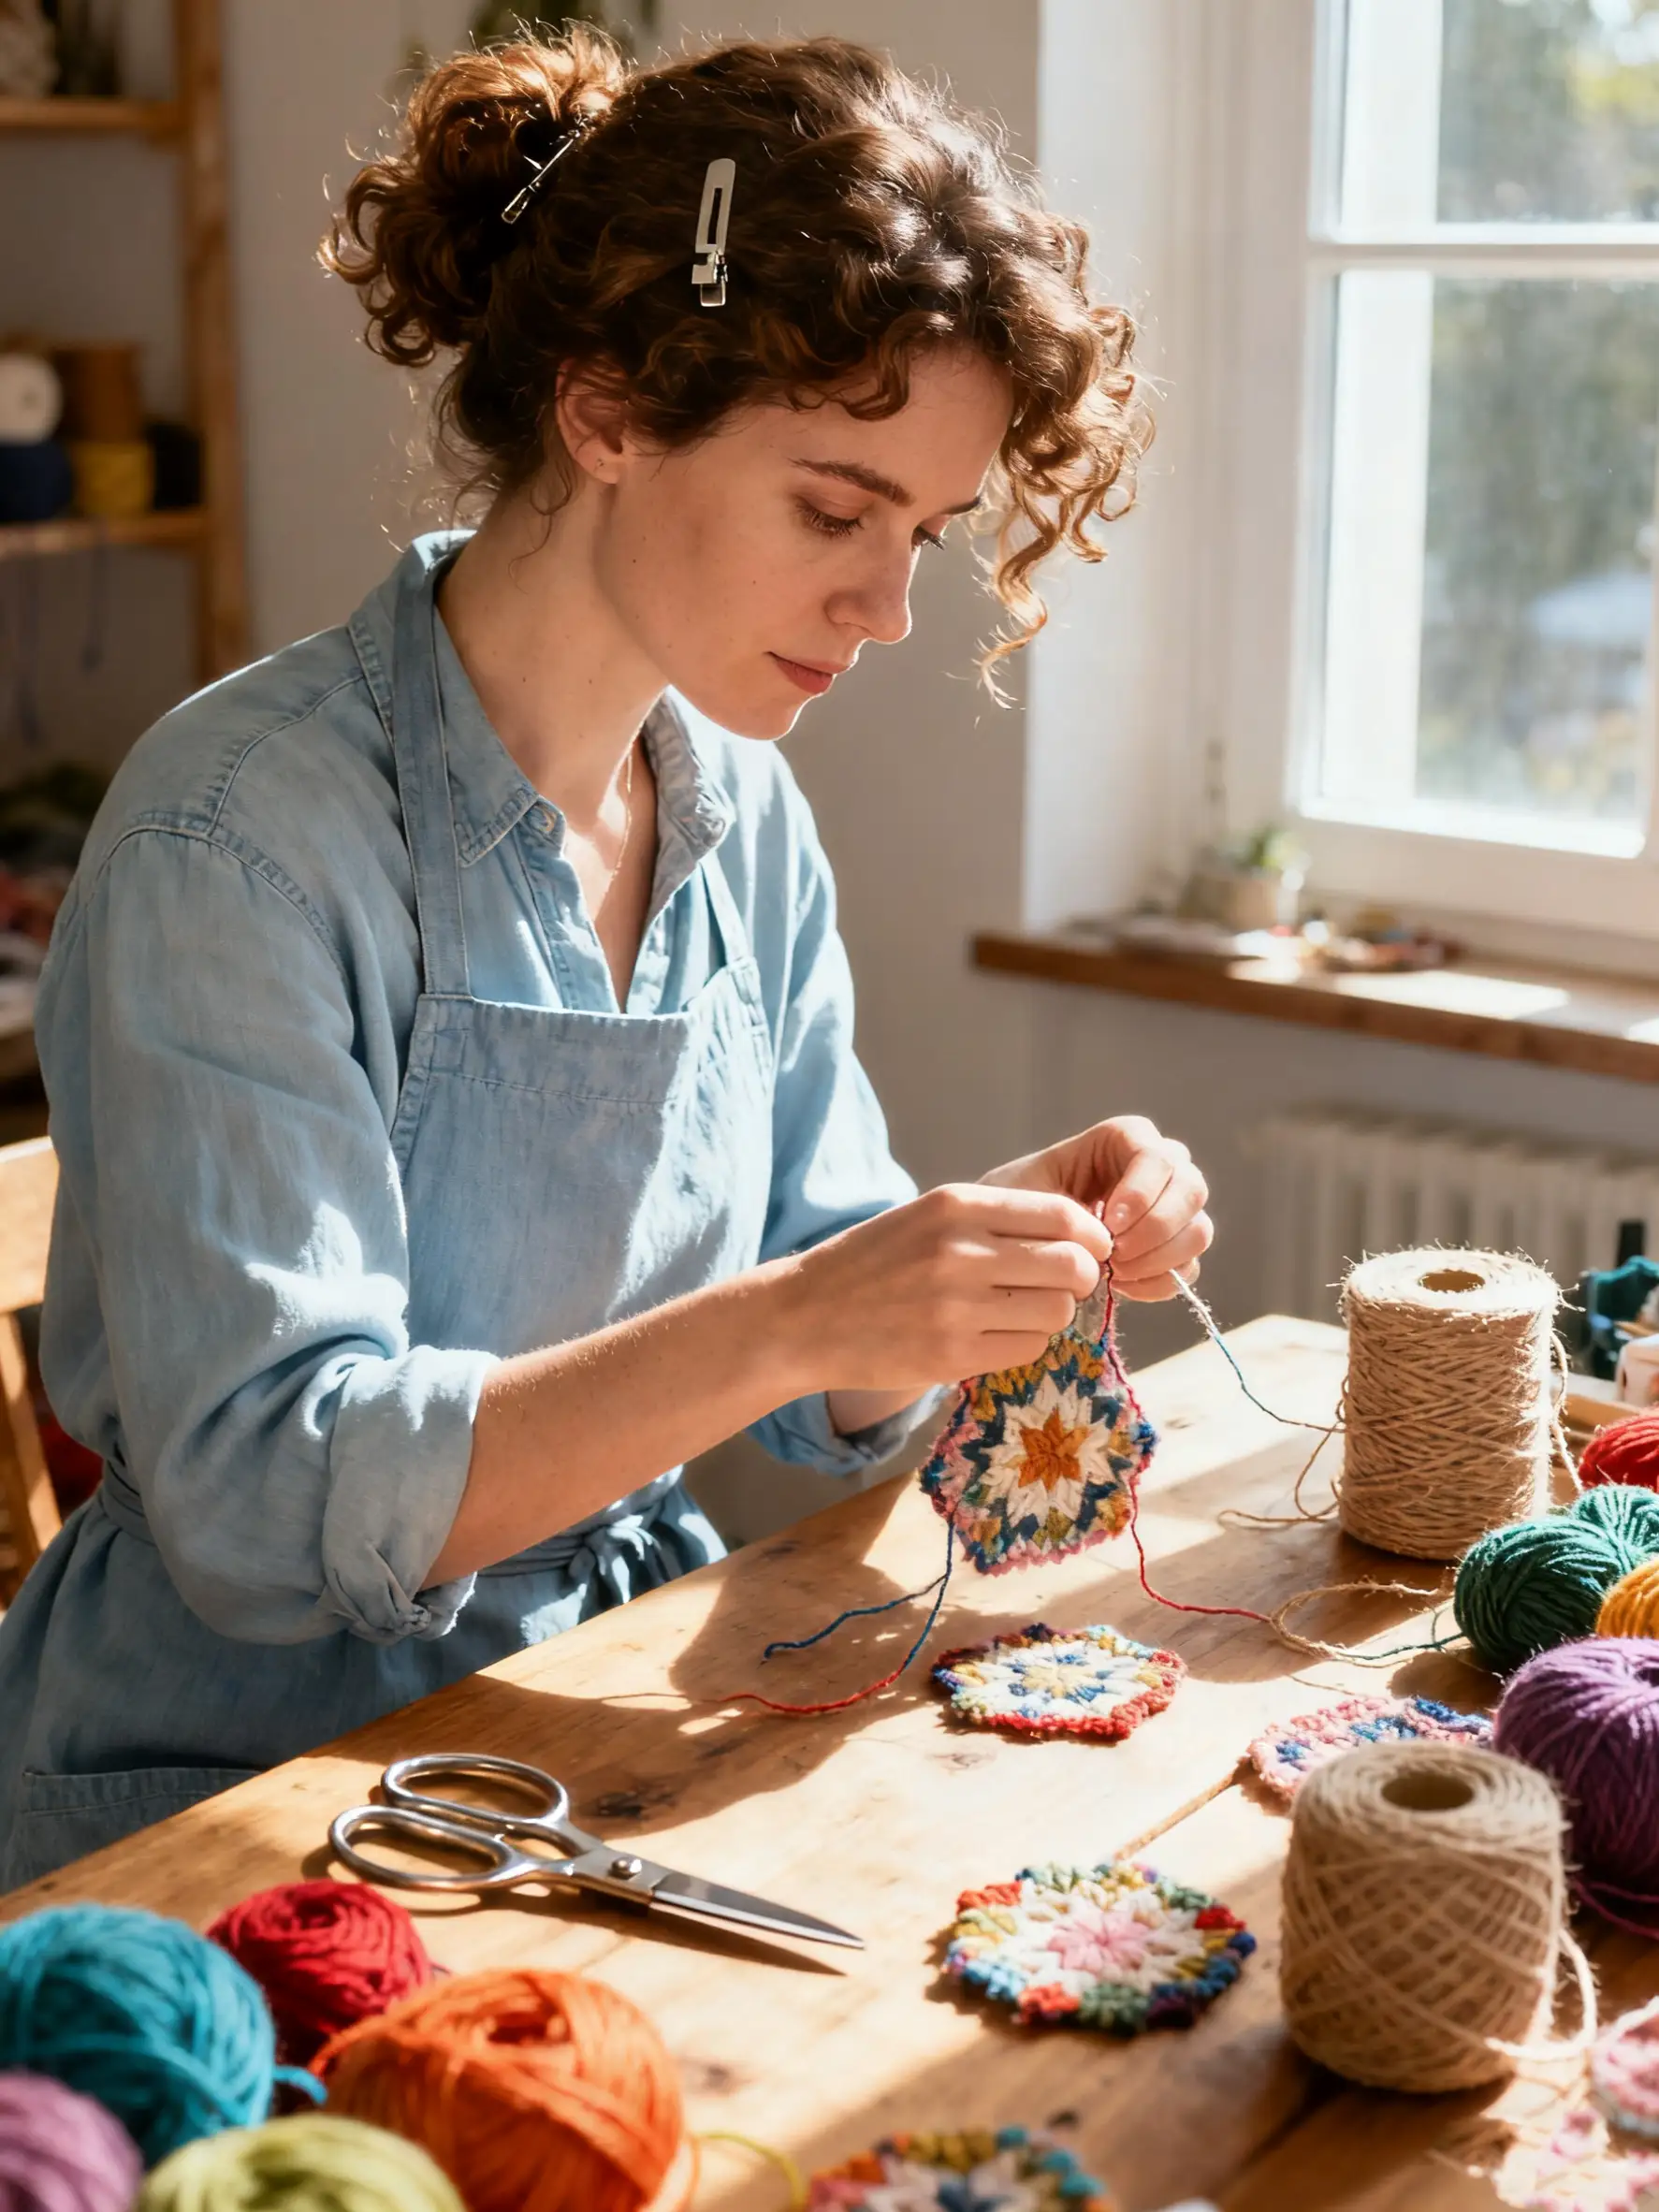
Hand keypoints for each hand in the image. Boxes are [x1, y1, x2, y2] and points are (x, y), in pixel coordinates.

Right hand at [783, 1182, 1113, 1393]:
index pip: (1062, 1215)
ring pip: (1056, 1312)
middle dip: (1080, 1279)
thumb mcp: (926, 1217)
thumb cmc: (873, 1262)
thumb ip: (995, 1219)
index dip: (1091, 1237)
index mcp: (955, 1205)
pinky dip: (1024, 1343)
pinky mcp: (951, 1354)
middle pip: (1071, 1266)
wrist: (802, 1316)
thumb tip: (1080, 1236)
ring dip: (1051, 1314)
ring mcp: (955, 1306)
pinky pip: (1027, 1348)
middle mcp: (959, 1250)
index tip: (1090, 1250)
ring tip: (1019, 1311)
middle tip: (1061, 1286)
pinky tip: (996, 1335)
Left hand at [982, 1115, 1210, 1301]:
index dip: (1142, 1192)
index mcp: (1123, 1139)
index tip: (1109, 1226)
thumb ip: (1063, 1205)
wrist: (1012, 1236)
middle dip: (1157, 1228)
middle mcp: (1159, 1168)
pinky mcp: (1173, 1248)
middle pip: (1191, 1189)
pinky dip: (1158, 1282)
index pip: (1157, 1156)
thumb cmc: (1015, 1204)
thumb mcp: (1025, 1192)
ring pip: (1198, 1230)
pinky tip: (1121, 1286)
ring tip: (1115, 1273)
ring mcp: (1172, 1209)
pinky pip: (1188, 1267)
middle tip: (1115, 1256)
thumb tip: (1105, 1235)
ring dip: (1160, 1258)